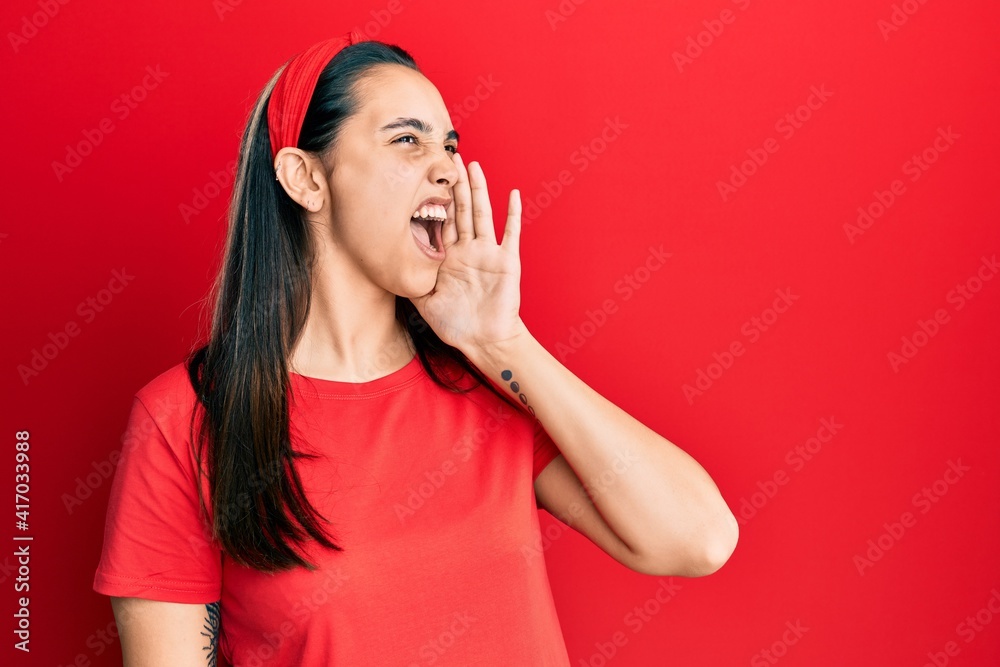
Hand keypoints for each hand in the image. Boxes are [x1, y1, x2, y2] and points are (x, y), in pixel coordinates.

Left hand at [408, 153, 528, 357]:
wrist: (484, 341)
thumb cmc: (456, 325)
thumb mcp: (423, 301)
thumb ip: (409, 282)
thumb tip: (384, 268)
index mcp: (450, 257)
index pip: (441, 222)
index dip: (435, 200)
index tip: (427, 177)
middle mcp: (469, 250)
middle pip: (461, 210)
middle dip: (455, 185)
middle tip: (450, 159)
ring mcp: (488, 253)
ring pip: (482, 214)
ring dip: (478, 190)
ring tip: (474, 167)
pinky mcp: (506, 261)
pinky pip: (511, 233)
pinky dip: (513, 214)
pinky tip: (513, 194)